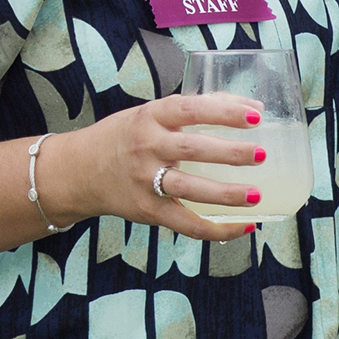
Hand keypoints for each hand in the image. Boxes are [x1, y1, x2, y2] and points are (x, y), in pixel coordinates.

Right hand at [54, 94, 276, 238]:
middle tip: (260, 154)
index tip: (254, 115)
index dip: (223, 111)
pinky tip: (244, 226)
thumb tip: (252, 109)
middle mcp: (146, 147)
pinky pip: (186, 224)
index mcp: (150, 117)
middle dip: (229, 153)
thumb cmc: (124, 138)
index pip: (189, 109)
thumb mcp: (150, 114)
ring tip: (255, 195)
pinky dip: (217, 229)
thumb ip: (193, 111)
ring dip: (225, 195)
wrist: (78, 171)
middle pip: (191, 150)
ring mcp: (145, 181)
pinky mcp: (148, 210)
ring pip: (189, 189)